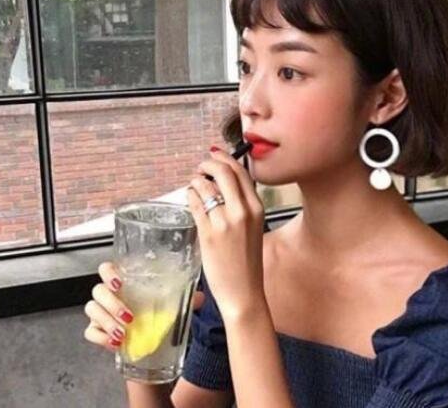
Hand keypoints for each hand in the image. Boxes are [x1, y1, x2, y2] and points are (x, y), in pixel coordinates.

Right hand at [83, 261, 204, 350]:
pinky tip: (116, 343)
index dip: (109, 273)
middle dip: (111, 304)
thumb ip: (184, 297)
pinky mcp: (97, 331)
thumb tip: (199, 298)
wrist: (151, 343)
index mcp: (124, 282)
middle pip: (97, 291)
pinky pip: (90, 332)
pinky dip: (101, 338)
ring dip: (107, 322)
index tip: (120, 283)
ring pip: (92, 310)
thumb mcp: (172, 304)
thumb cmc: (156, 315)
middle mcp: (109, 295)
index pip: (107, 268)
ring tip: (124, 333)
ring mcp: (100, 313)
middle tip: (129, 316)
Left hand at [186, 147, 266, 319]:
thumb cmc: (247, 263)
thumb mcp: (254, 228)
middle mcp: (242, 211)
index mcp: (257, 208)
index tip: (215, 154)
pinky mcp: (208, 233)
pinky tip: (190, 198)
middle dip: (208, 164)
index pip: (241, 172)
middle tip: (201, 167)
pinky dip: (190, 196)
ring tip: (194, 186)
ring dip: (196, 181)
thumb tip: (224, 185)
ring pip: (205, 186)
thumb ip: (243, 206)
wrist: (244, 292)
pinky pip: (195, 204)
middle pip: (223, 172)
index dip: (225, 158)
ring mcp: (224, 222)